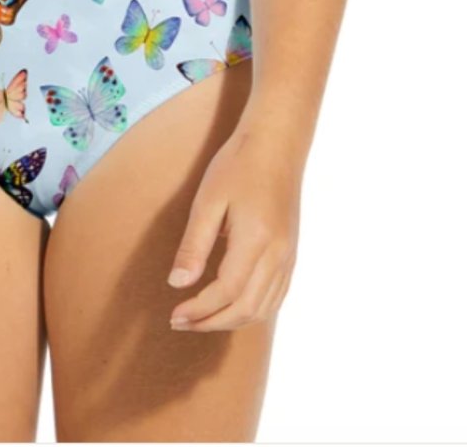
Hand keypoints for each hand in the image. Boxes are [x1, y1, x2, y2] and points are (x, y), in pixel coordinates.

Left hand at [165, 123, 301, 331]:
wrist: (276, 144)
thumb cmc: (237, 166)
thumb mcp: (208, 200)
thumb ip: (194, 245)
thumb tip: (177, 284)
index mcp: (255, 240)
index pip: (226, 292)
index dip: (199, 309)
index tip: (174, 314)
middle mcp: (278, 255)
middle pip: (246, 308)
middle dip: (212, 322)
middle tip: (181, 322)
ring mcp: (288, 257)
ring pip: (263, 308)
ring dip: (232, 321)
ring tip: (201, 319)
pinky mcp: (291, 254)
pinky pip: (275, 296)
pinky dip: (252, 311)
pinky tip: (231, 306)